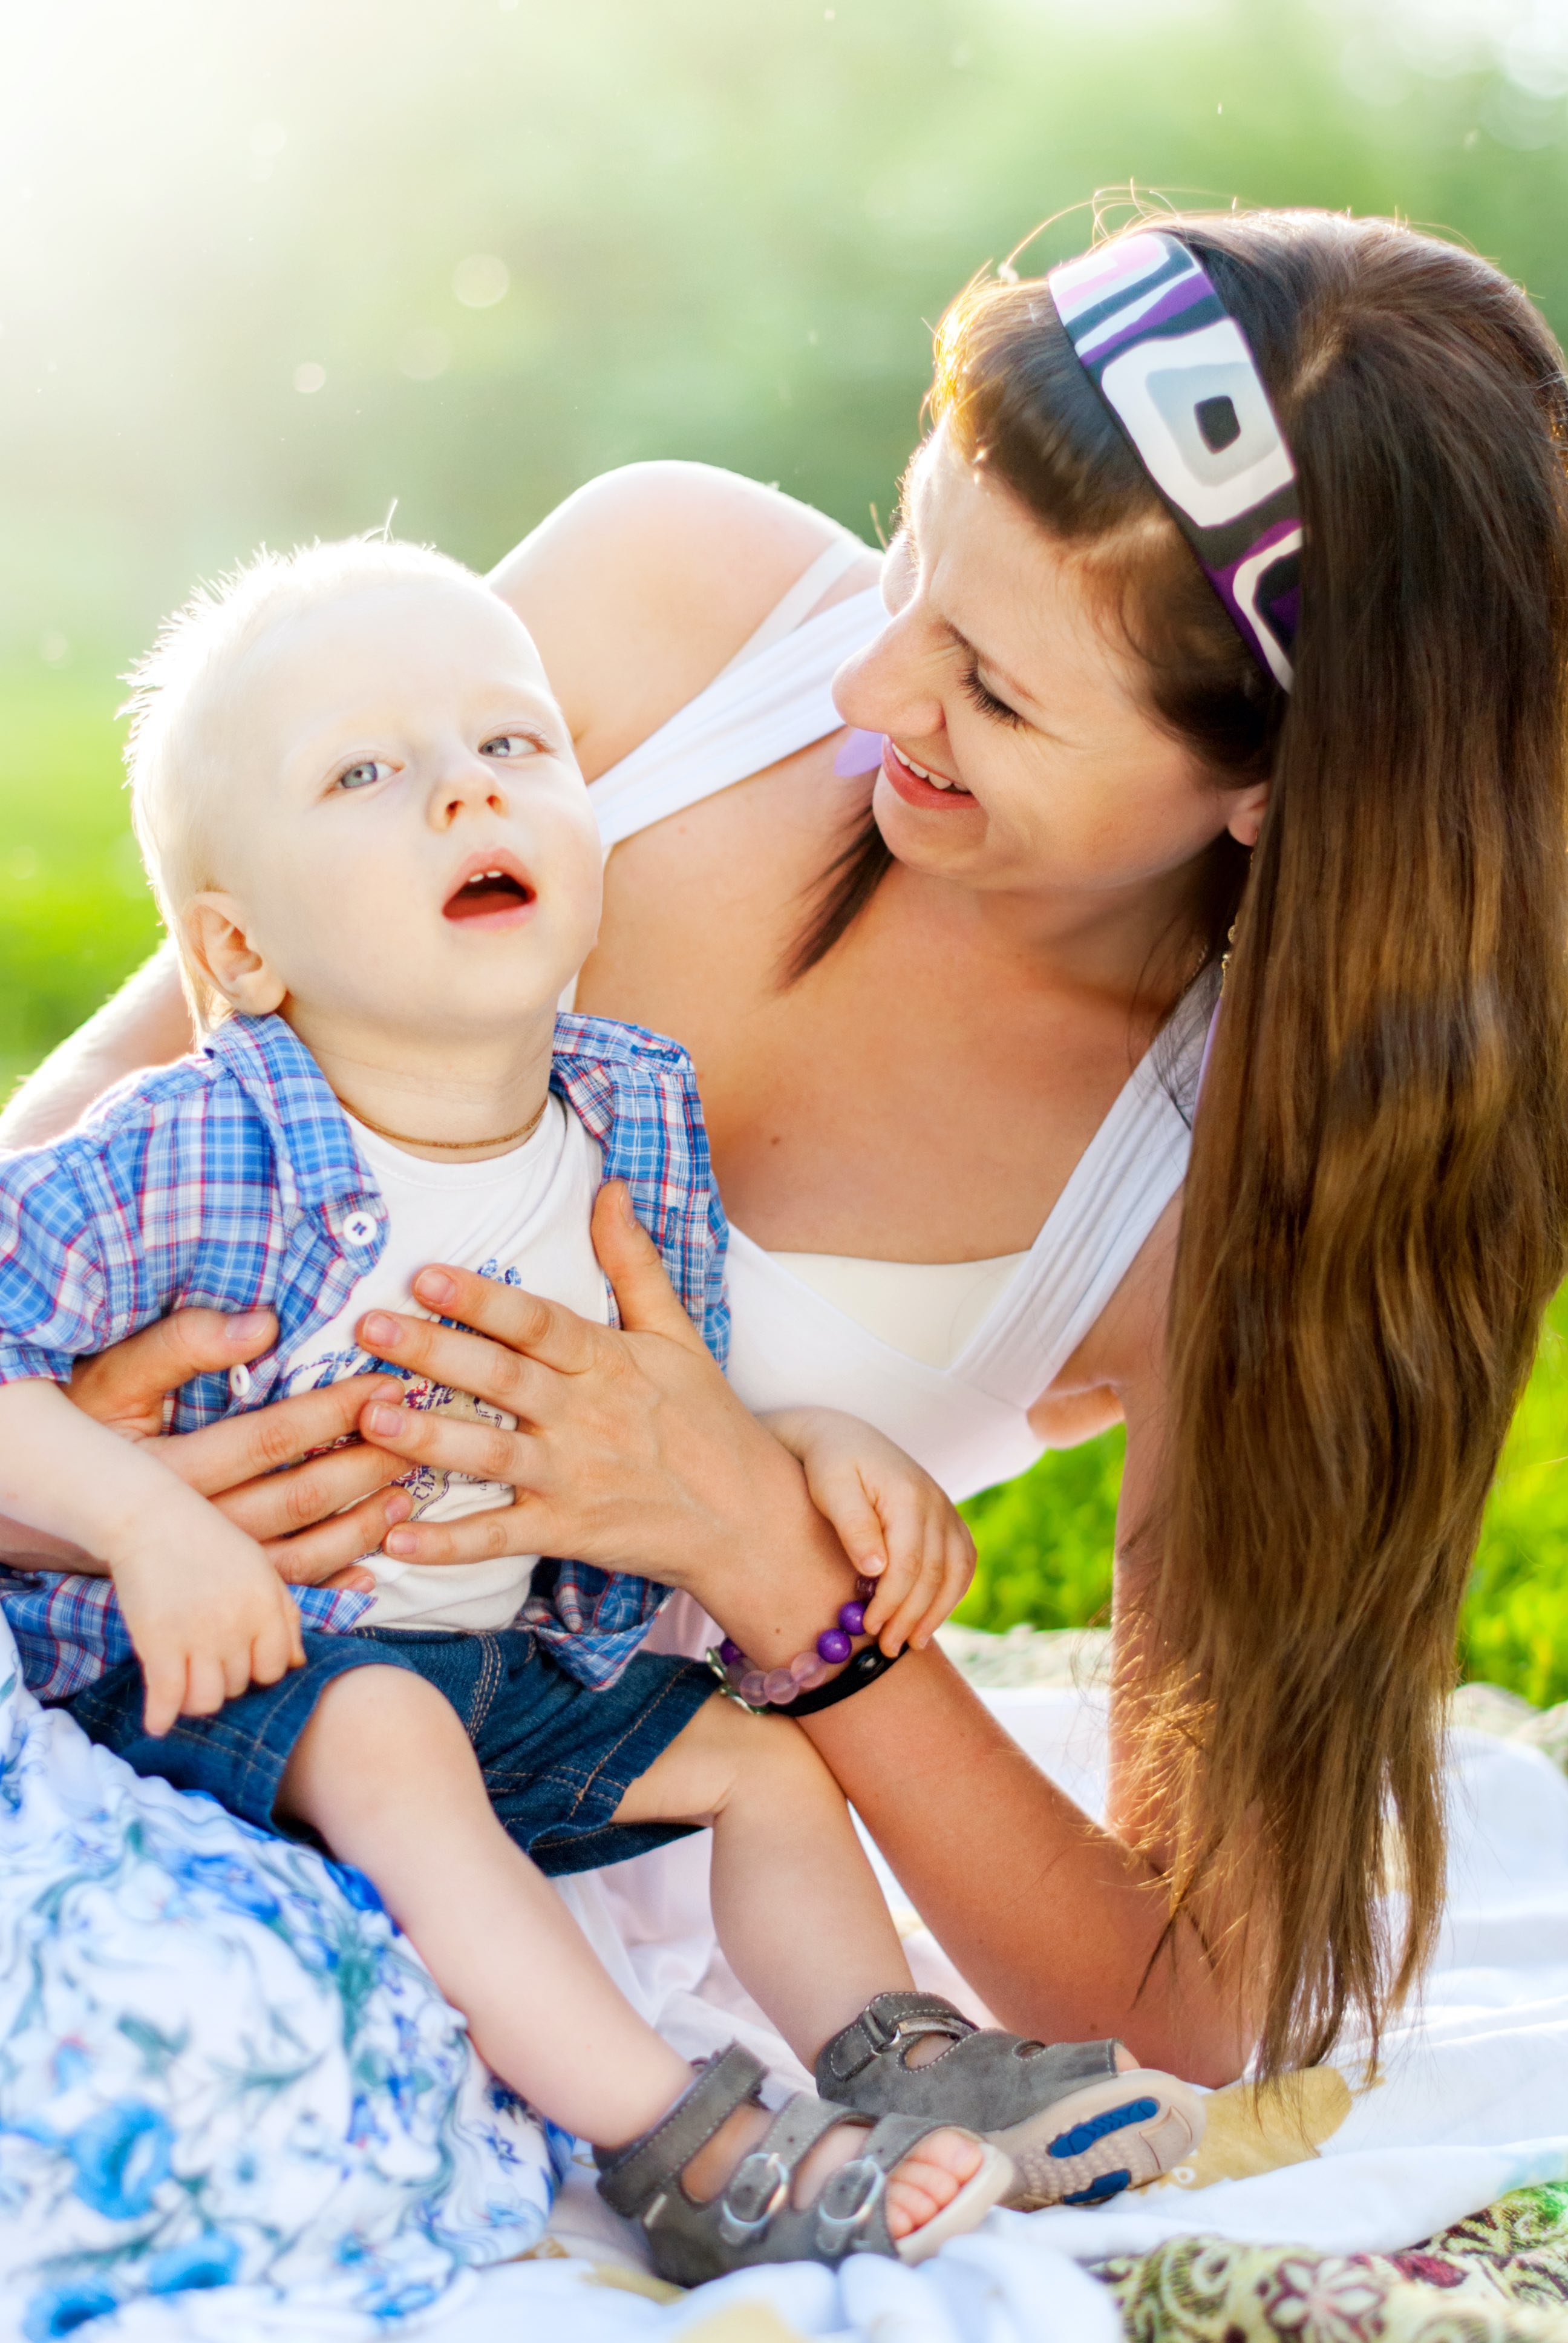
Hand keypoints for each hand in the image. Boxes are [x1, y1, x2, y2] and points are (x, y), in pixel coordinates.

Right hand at [58, 1308, 411, 1590]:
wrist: (43, 1502)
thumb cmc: (87, 1420)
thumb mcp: (119, 1374)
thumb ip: (182, 1344)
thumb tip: (261, 1326)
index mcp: (171, 1468)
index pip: (269, 1438)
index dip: (333, 1410)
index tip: (385, 1385)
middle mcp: (192, 1526)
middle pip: (295, 1500)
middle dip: (363, 1467)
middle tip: (418, 1437)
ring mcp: (204, 1566)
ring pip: (295, 1557)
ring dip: (357, 1529)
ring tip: (406, 1496)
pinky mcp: (211, 1590)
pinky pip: (277, 1597)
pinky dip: (328, 1589)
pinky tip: (370, 1575)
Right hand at [111, 1497, 306, 1737]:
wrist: (153, 1519)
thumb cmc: (210, 1544)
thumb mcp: (260, 1571)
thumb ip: (284, 1617)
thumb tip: (297, 1664)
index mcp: (266, 1607)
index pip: (275, 1670)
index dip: (258, 1672)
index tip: (240, 1661)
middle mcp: (237, 1626)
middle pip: (239, 1687)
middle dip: (225, 1681)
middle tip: (205, 1665)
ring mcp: (197, 1637)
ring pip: (207, 1701)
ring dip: (196, 1701)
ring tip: (186, 1688)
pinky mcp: (158, 1643)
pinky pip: (167, 1698)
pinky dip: (161, 1717)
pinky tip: (157, 1723)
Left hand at [347, 1182, 800, 1589]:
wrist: (749, 1518)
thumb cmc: (707, 1421)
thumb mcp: (679, 1335)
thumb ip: (635, 1264)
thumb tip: (609, 1188)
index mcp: (609, 1362)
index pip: (538, 1322)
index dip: (483, 1298)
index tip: (425, 1275)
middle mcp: (587, 1416)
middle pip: (502, 1377)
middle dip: (433, 1351)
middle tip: (368, 1329)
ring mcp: (575, 1476)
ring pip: (492, 1454)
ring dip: (429, 1437)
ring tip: (370, 1417)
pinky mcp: (568, 1531)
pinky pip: (499, 1537)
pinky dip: (448, 1543)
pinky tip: (393, 1536)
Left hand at [763, 1407, 974, 1653]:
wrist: (843, 1437)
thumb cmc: (828, 1464)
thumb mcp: (831, 1488)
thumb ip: (854, 1526)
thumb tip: (875, 1570)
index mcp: (908, 1494)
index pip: (909, 1562)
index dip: (892, 1601)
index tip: (870, 1628)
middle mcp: (936, 1502)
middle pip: (935, 1572)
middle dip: (911, 1616)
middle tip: (888, 1648)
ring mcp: (947, 1509)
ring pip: (957, 1571)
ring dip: (937, 1611)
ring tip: (912, 1643)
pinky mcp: (947, 1518)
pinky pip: (964, 1561)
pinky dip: (952, 1593)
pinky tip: (930, 1616)